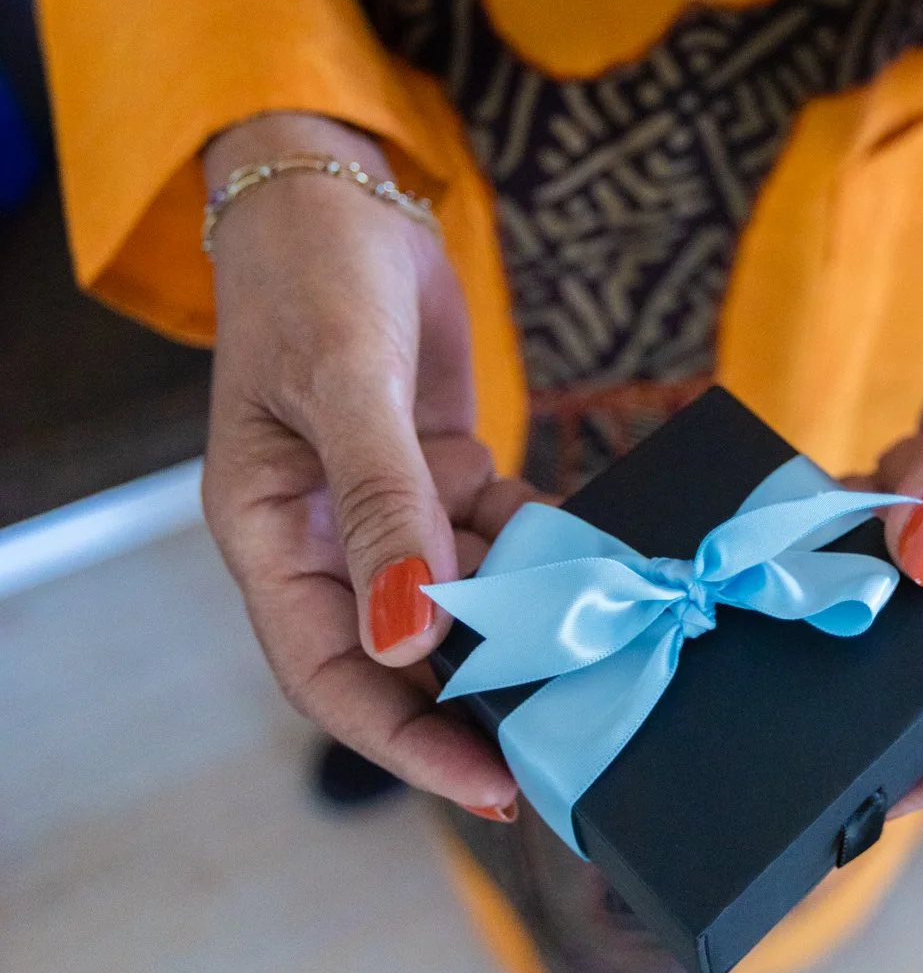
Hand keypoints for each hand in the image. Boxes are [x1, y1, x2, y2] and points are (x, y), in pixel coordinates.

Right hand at [201, 112, 536, 815]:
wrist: (341, 189)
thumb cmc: (313, 277)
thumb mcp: (346, 385)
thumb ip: (381, 506)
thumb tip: (410, 633)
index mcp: (269, 536)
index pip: (331, 673)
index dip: (405, 740)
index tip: (490, 783)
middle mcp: (325, 537)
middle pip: (402, 654)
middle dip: (476, 703)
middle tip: (570, 746)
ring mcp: (387, 506)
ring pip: (460, 599)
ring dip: (523, 626)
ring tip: (603, 661)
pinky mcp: (441, 468)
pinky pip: (497, 534)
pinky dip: (543, 550)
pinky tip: (596, 563)